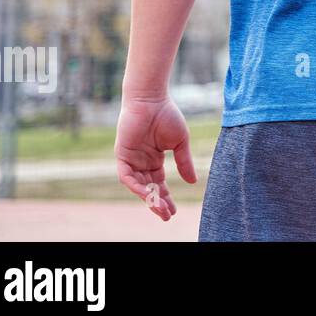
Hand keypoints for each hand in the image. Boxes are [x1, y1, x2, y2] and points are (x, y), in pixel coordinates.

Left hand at [115, 94, 195, 220]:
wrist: (151, 99)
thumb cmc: (166, 115)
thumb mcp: (179, 143)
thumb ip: (184, 162)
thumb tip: (193, 182)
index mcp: (154, 159)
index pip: (159, 184)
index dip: (165, 198)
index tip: (173, 211)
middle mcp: (141, 162)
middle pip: (148, 188)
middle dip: (157, 202)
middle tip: (166, 215)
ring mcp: (131, 159)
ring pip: (138, 185)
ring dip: (147, 198)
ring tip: (159, 208)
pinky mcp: (122, 155)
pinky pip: (126, 176)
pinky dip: (136, 186)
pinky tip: (147, 194)